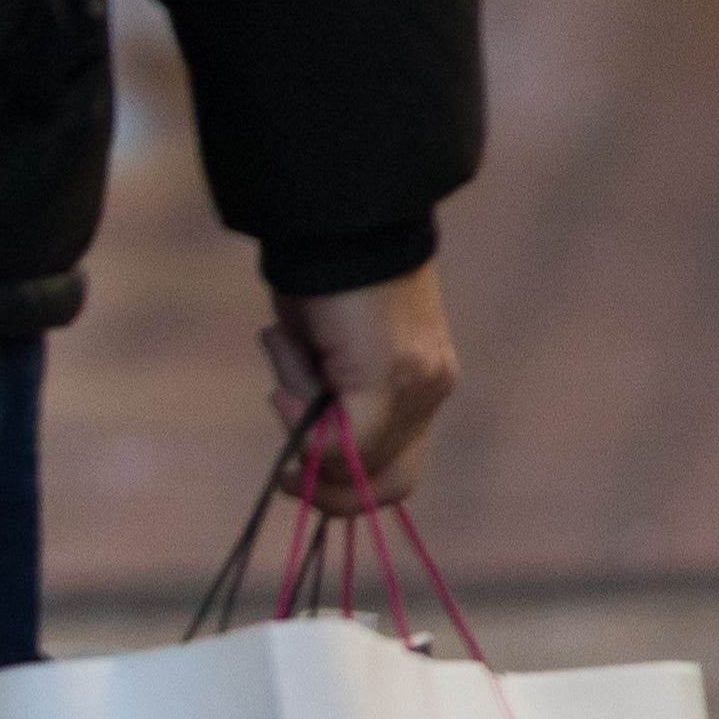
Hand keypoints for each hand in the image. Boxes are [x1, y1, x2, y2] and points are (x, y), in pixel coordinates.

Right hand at [260, 264, 458, 513]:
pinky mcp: (387, 379)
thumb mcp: (325, 355)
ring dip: (306, 438)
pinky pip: (346, 446)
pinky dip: (309, 436)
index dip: (349, 486)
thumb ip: (328, 399)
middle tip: (288, 476)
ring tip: (288, 377)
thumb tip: (308, 439)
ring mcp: (416, 387)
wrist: (337, 226)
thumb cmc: (325, 279)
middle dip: (331, 492)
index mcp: (422, 380)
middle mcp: (431, 388)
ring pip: (359, 464)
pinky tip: (290, 392)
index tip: (296, 473)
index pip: (400, 467)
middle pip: (391, 484)